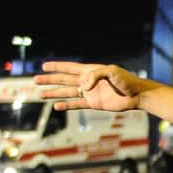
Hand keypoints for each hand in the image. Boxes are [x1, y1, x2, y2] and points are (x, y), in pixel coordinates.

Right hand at [35, 62, 152, 111]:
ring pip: (68, 92)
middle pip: (64, 80)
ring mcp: (91, 93)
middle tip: (35, 80)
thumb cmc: (128, 81)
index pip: (70, 68)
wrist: (138, 95)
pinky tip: (56, 106)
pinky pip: (77, 104)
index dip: (57, 67)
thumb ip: (96, 75)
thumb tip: (83, 86)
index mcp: (91, 71)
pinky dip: (67, 105)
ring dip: (54, 93)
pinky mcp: (95, 104)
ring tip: (40, 94)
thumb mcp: (112, 72)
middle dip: (50, 80)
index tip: (44, 66)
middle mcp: (89, 81)